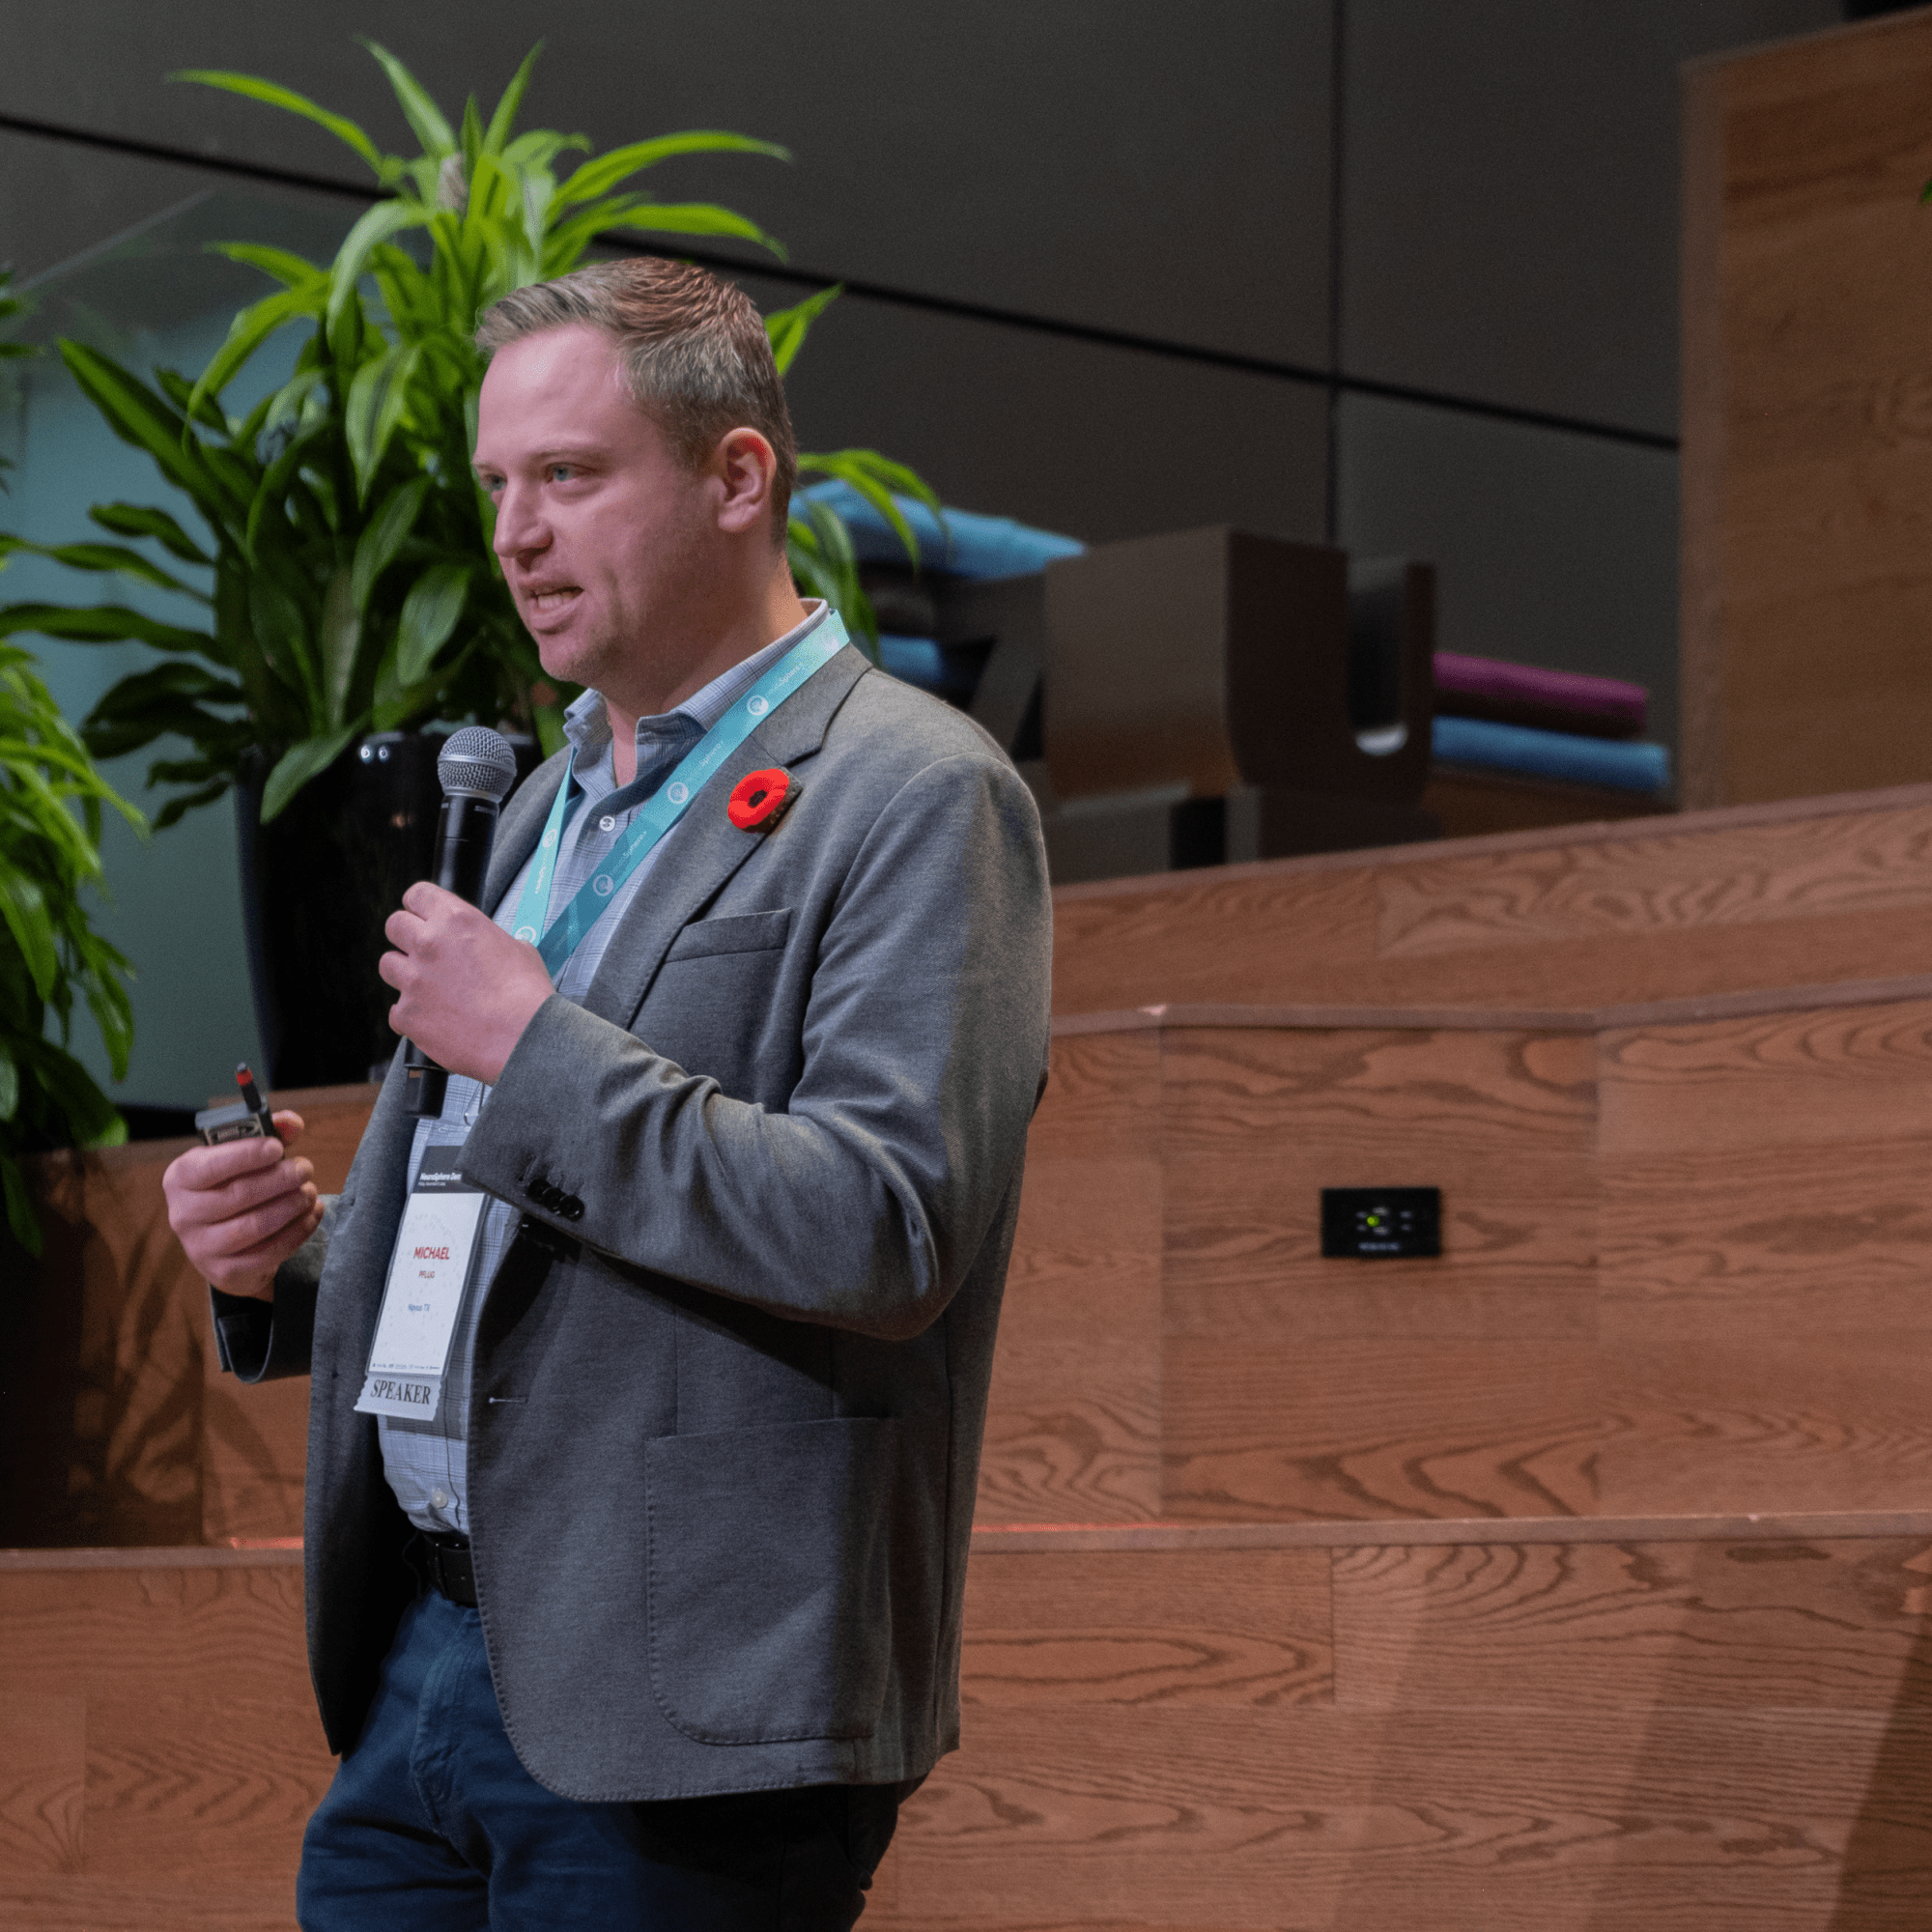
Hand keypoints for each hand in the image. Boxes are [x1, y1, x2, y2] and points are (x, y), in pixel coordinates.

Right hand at [163, 1111, 319, 1299]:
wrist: (227, 1243)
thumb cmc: (235, 1186)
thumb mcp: (244, 1157)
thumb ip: (267, 1134)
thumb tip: (291, 1122)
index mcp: (180, 1178)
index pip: (207, 1167)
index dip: (245, 1156)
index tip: (277, 1148)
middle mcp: (183, 1214)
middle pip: (238, 1196)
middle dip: (280, 1179)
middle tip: (305, 1169)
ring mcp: (201, 1248)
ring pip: (255, 1226)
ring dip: (291, 1205)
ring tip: (310, 1192)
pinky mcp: (225, 1272)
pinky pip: (269, 1252)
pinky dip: (298, 1231)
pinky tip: (311, 1214)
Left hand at [378, 882, 553, 1086]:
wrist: (524, 1038)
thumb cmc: (526, 997)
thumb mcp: (518, 949)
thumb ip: (490, 940)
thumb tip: (489, 945)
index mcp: (457, 920)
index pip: (417, 895)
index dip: (420, 905)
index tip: (422, 915)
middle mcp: (429, 944)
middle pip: (394, 925)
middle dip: (407, 936)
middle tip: (425, 952)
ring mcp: (413, 980)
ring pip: (388, 965)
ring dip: (405, 973)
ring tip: (430, 988)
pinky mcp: (407, 1015)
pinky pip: (397, 1010)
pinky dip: (413, 1015)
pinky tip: (436, 1018)